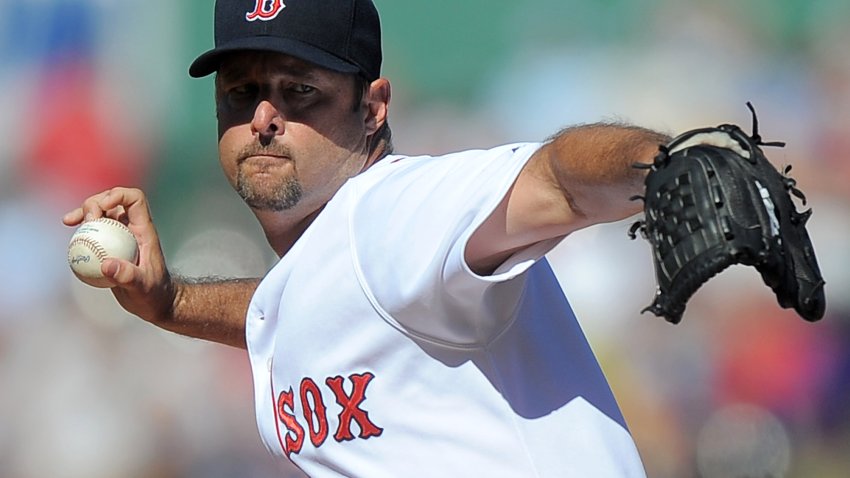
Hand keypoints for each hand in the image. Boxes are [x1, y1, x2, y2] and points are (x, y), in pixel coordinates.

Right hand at [63, 187, 175, 324]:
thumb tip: (106, 265)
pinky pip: (94, 231)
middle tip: (85, 221)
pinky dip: (81, 229)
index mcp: (144, 230)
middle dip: (95, 203)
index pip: (135, 199)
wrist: (154, 301)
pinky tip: (69, 236)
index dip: (117, 195)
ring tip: (69, 221)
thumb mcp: (143, 287)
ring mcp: (121, 235)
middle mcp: (132, 228)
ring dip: (84, 212)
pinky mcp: (111, 245)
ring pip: (101, 214)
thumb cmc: (154, 293)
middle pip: (113, 201)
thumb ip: (128, 276)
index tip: (102, 208)